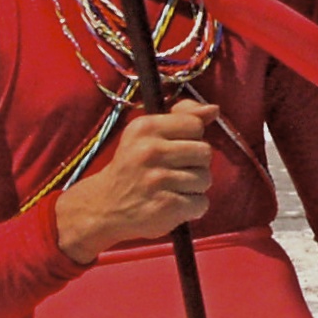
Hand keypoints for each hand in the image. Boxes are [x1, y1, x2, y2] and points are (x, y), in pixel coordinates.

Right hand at [54, 101, 217, 263]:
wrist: (104, 206)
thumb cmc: (132, 167)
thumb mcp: (147, 134)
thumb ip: (182, 117)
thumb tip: (213, 109)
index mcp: (145, 127)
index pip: (195, 125)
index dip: (191, 138)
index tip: (174, 149)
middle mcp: (150, 151)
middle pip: (205, 152)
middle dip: (196, 164)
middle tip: (174, 172)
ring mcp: (158, 179)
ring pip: (206, 178)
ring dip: (194, 187)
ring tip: (172, 189)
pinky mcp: (167, 206)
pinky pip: (201, 203)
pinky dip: (192, 208)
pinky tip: (173, 205)